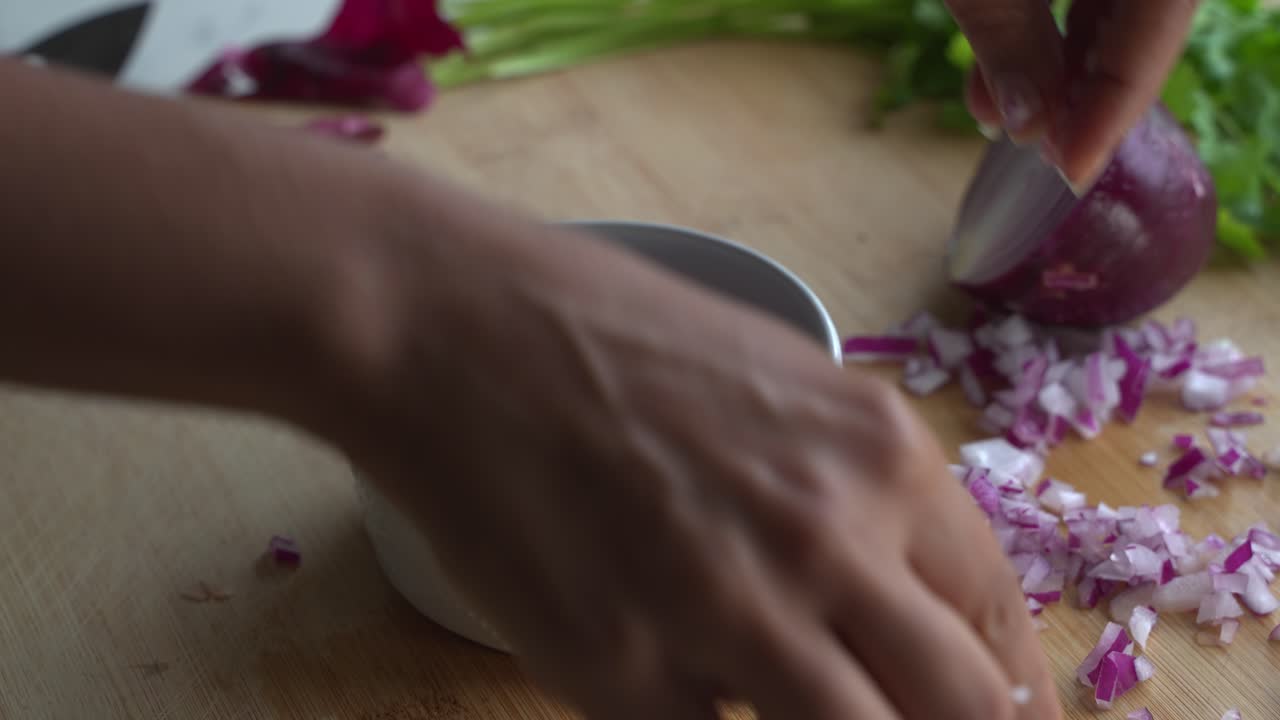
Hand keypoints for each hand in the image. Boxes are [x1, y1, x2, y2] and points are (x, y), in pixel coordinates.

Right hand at [333, 189, 1060, 719]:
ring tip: (798, 698)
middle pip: (963, 709)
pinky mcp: (623, 678)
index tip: (998, 716)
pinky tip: (687, 684)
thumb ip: (856, 493)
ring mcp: (727, 619)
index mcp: (881, 460)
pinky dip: (715, 719)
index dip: (1012, 693)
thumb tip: (897, 606)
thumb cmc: (615, 336)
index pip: (997, 617)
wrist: (460, 331)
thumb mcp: (779, 385)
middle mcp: (827, 543)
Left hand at [945, 0, 1197, 188]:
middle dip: (1089, 96)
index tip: (1074, 169)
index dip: (1121, 98)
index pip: (1163, 14)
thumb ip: (1008, 36)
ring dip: (1056, 74)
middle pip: (1146, 23)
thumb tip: (1029, 126)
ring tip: (1003, 124)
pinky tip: (994, 88)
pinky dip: (1039, 40)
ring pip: (1111, 11)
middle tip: (1047, 159)